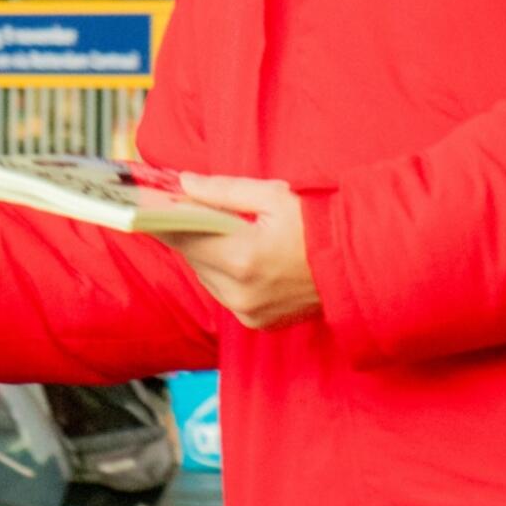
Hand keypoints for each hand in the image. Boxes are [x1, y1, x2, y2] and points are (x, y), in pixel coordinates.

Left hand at [158, 174, 319, 330]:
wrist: (359, 262)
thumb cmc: (318, 223)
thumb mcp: (272, 195)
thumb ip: (222, 191)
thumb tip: (184, 183)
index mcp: (242, 256)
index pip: (183, 236)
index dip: (162, 219)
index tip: (147, 206)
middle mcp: (240, 291)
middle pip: (192, 257)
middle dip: (187, 232)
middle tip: (185, 209)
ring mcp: (248, 311)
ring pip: (205, 277)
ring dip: (205, 255)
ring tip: (218, 231)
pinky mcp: (256, 322)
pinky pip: (223, 293)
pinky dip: (223, 274)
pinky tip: (239, 256)